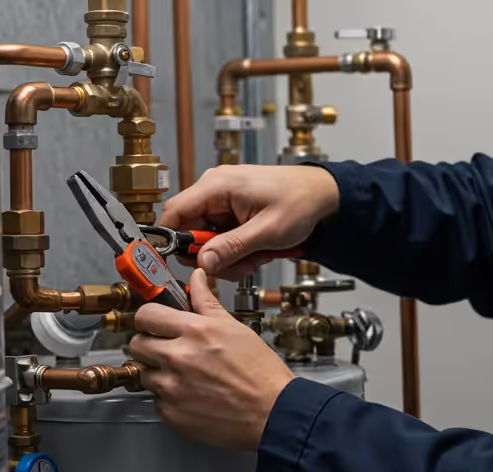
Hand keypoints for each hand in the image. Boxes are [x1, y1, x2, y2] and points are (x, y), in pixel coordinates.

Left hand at [128, 269, 294, 450]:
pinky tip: (189, 394)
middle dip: (148, 345)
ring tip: (182, 375)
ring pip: (143, 373)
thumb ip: (207, 301)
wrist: (273, 413)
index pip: (146, 315)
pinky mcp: (172, 413)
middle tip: (166, 349)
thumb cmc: (260, 373)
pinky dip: (168, 398)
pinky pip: (156, 400)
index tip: (154, 323)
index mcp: (194, 331)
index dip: (149, 318)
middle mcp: (178, 357)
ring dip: (157, 373)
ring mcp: (172, 387)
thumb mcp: (234, 328)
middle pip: (136, 345)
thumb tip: (197, 277)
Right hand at [161, 164, 339, 278]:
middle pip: (191, 233)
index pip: (174, 212)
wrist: (323, 195)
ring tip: (257, 255)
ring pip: (208, 241)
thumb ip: (232, 247)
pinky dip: (237, 252)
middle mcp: (214, 191)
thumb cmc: (301, 201)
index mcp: (217, 186)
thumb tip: (202, 262)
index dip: (169, 240)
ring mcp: (222, 202)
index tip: (175, 263)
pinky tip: (257, 250)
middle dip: (214, 256)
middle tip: (240, 263)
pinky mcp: (231, 213)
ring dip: (230, 257)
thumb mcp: (267, 231)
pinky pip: (222, 240)